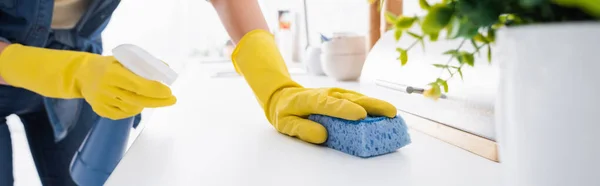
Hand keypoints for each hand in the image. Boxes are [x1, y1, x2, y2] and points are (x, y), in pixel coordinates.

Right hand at [0, 44, 175, 119]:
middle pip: (137, 99)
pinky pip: (123, 114)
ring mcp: (102, 102)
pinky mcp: (100, 110)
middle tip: (172, 100)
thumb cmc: (108, 65)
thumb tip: (166, 67)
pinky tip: (137, 102)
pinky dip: (133, 109)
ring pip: (132, 108)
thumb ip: (143, 64)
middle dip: (158, 101)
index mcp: (112, 74)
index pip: (138, 85)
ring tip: (151, 98)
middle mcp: (106, 89)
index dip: (155, 90)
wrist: (81, 74)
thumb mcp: (123, 59)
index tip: (169, 91)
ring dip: (146, 104)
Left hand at [231, 29, 395, 143]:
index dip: (347, 110)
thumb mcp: (286, 124)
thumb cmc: (286, 111)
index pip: (331, 104)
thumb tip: (323, 135)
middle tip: (390, 112)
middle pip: (353, 99)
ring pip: (359, 98)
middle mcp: (328, 94)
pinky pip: (359, 100)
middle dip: (373, 105)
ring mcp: (337, 94)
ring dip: (377, 105)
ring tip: (393, 113)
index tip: (361, 115)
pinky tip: (384, 112)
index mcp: (313, 100)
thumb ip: (303, 129)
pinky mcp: (343, 97)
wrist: (284, 95)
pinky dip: (372, 106)